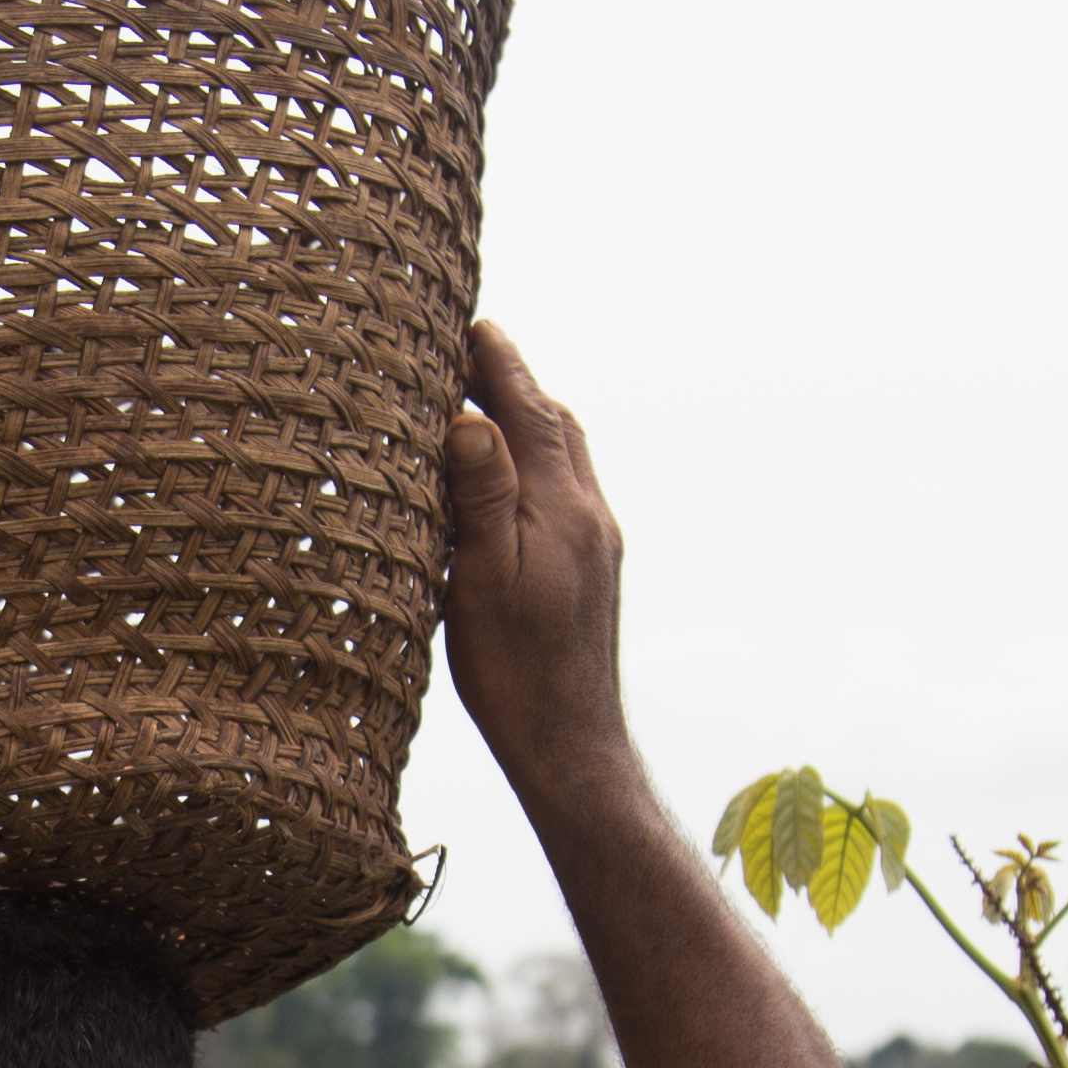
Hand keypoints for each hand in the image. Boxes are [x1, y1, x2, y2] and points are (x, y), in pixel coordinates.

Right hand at [437, 322, 630, 786]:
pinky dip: (535, 461)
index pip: (532, 411)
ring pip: (565, 458)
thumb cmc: (517, 673)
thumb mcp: (483, 578)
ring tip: (486, 399)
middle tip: (472, 348)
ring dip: (528, 420)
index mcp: (564, 508)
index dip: (500, 363)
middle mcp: (590, 516)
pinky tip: (509, 478)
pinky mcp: (592, 572)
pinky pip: (565, 491)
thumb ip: (483, 494)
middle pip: (556, 424)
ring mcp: (596, 544)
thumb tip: (473, 417)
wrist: (572, 745)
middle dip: (515, 380)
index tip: (471, 321)